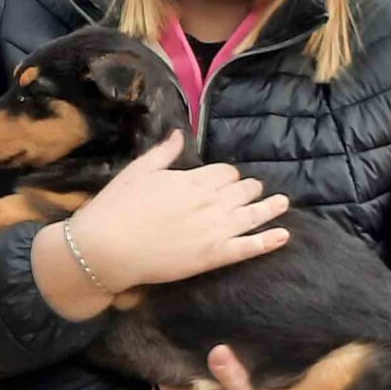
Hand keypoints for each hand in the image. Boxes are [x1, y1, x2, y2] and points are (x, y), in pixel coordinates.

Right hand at [37, 133, 290, 313]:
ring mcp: (216, 229)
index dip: (228, 175)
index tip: (227, 179)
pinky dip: (269, 240)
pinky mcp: (215, 256)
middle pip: (241, 190)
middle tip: (254, 190)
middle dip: (248, 189)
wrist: (106, 248)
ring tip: (282, 203)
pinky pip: (249, 247)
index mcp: (193, 180)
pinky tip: (283, 235)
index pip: (225, 173)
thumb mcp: (138, 171)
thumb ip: (163, 153)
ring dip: (270, 207)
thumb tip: (180, 133)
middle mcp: (211, 202)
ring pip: (252, 214)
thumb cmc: (117, 207)